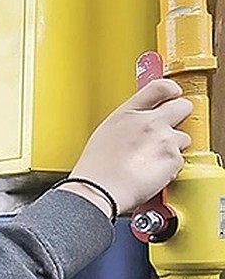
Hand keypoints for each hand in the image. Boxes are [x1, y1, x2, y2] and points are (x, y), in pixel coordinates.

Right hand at [67, 78, 191, 214]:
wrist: (98, 191)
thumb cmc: (95, 169)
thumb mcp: (105, 133)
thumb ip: (128, 122)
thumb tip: (139, 123)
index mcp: (128, 113)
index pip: (160, 87)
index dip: (171, 91)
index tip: (173, 96)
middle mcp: (149, 122)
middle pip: (183, 106)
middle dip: (180, 117)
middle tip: (168, 130)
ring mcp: (164, 139)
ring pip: (183, 137)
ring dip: (173, 147)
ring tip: (152, 160)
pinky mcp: (173, 159)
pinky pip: (181, 160)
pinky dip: (170, 167)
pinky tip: (152, 172)